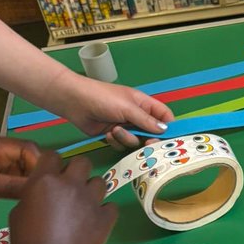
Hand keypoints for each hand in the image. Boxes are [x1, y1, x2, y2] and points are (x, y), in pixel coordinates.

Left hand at [0, 136, 39, 220]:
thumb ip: (11, 186)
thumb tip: (40, 189)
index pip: (26, 148)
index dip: (39, 163)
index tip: (46, 183)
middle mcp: (0, 153)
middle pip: (30, 158)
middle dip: (39, 173)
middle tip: (47, 192)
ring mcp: (1, 167)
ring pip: (27, 170)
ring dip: (35, 182)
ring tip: (42, 197)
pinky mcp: (2, 180)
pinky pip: (21, 181)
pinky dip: (28, 189)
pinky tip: (33, 199)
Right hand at [10, 150, 116, 243]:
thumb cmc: (27, 241)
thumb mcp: (20, 210)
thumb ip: (35, 193)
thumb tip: (44, 192)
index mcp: (45, 179)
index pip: (54, 156)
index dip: (54, 165)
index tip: (54, 177)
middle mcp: (70, 184)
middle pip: (82, 162)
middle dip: (77, 172)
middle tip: (72, 188)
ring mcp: (91, 201)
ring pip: (100, 182)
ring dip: (92, 191)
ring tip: (85, 206)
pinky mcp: (106, 218)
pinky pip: (111, 206)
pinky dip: (105, 212)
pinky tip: (96, 221)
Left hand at [50, 71, 172, 149]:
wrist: (75, 102)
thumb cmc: (102, 98)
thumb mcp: (128, 107)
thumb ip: (147, 121)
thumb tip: (165, 130)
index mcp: (143, 104)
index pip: (164, 116)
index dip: (169, 127)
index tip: (169, 139)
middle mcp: (137, 116)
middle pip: (153, 134)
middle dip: (148, 139)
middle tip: (146, 144)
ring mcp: (126, 127)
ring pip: (137, 142)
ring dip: (126, 138)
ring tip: (114, 130)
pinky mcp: (114, 136)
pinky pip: (122, 146)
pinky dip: (116, 141)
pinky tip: (107, 134)